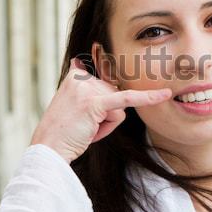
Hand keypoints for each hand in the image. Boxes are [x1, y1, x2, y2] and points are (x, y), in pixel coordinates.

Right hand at [31, 58, 170, 163]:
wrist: (48, 149)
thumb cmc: (65, 131)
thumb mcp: (76, 104)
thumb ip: (89, 89)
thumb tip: (82, 61)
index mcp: (76, 74)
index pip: (108, 86)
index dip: (104, 107)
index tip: (89, 113)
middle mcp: (80, 76)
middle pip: (115, 95)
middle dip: (106, 116)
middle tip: (83, 126)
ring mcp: (86, 88)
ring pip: (120, 106)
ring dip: (107, 124)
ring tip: (86, 129)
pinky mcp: (94, 102)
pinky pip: (126, 100)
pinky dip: (146, 99)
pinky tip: (163, 95)